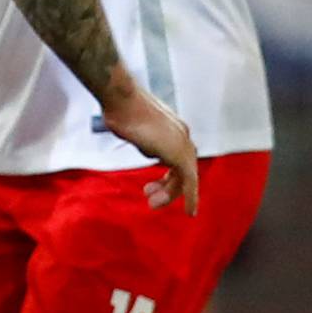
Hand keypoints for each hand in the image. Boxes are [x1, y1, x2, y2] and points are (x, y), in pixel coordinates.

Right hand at [100, 78, 198, 213]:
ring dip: (170, 194)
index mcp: (172, 128)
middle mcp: (181, 135)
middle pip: (182, 168)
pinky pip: (190, 181)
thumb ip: (140, 138)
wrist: (122, 100)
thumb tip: (140, 144)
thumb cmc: (120, 109)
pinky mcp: (180, 153)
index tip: (155, 186)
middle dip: (167, 186)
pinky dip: (191, 197)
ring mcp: (182, 143)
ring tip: (152, 204)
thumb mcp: (131, 126)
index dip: (168, 174)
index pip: (176, 156)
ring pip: (185, 177)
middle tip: (149, 198)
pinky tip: (190, 212)